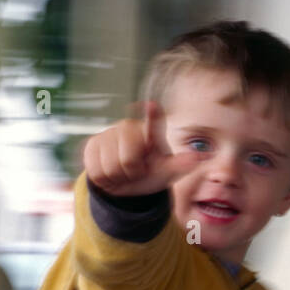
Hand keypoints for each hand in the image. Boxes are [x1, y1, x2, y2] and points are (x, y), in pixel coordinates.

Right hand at [82, 102, 198, 196]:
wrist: (127, 183)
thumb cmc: (151, 173)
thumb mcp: (168, 172)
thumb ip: (181, 164)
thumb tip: (198, 157)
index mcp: (151, 133)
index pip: (154, 122)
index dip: (153, 115)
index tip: (152, 106)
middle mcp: (128, 127)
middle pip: (128, 157)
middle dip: (133, 171)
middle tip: (136, 170)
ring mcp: (108, 134)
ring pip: (110, 165)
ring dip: (118, 176)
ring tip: (124, 171)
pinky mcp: (92, 144)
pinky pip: (96, 169)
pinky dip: (105, 178)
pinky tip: (110, 171)